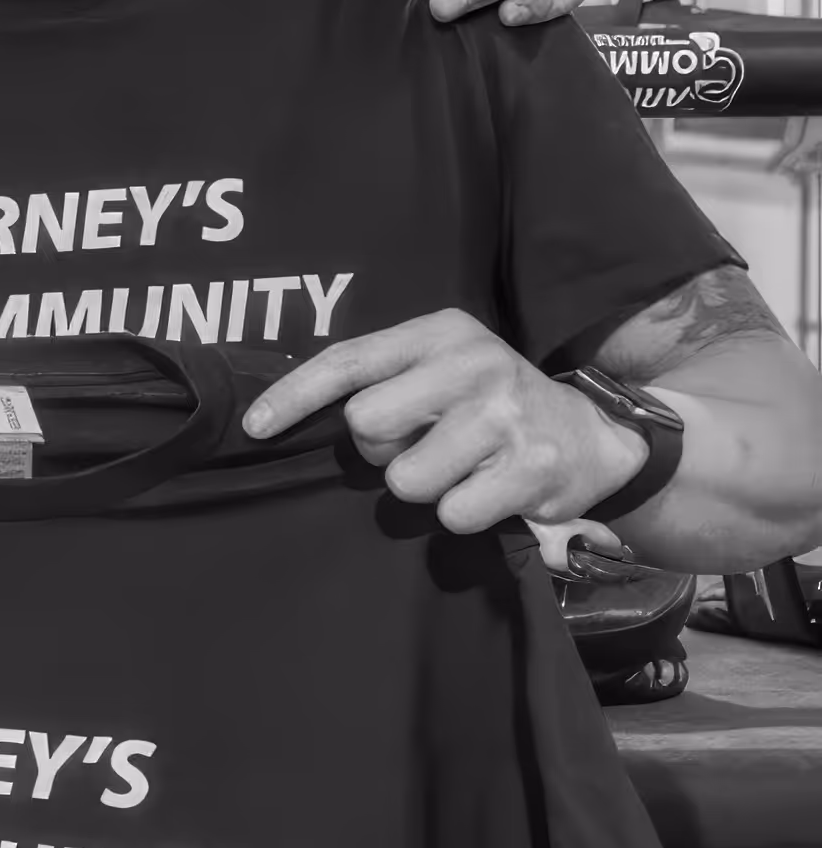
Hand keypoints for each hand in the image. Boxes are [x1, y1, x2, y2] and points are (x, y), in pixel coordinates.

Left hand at [242, 309, 646, 535]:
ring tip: (460, 467)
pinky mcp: (531, 469)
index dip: (294, 396)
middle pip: (365, 424)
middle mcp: (474, 365)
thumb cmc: (491, 405)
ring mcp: (505, 416)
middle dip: (379, 449)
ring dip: (424, 486)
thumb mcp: (440, 369)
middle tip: (418, 444)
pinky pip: (452, 514)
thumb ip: (381, 380)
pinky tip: (490, 489)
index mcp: (442, 334)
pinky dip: (462, 513)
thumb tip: (289, 415)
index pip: (348, 361)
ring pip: (405, 479)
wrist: (594, 436)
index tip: (254, 427)